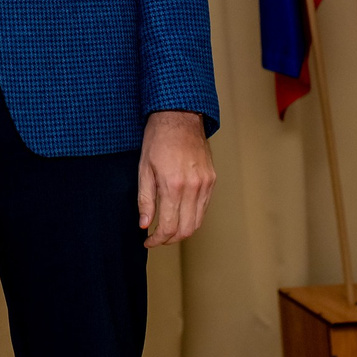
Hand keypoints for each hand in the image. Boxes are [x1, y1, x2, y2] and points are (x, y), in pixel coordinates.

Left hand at [138, 110, 214, 246]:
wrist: (179, 117)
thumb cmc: (159, 139)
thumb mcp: (144, 168)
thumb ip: (145, 200)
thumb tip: (145, 224)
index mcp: (174, 185)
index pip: (168, 226)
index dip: (157, 239)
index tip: (148, 240)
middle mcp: (193, 188)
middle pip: (186, 229)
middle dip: (169, 239)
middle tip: (156, 238)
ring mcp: (206, 184)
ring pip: (197, 222)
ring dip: (182, 231)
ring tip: (167, 228)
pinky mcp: (212, 180)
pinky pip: (204, 207)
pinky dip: (192, 217)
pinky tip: (179, 214)